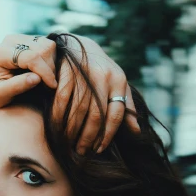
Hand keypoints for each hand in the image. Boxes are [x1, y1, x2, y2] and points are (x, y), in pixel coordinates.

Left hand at [0, 34, 57, 109]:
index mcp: (3, 53)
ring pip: (48, 45)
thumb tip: (36, 78)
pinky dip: (51, 60)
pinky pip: (48, 46)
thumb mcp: (0, 94)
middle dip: (49, 69)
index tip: (52, 86)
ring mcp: (21, 38)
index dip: (45, 72)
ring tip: (46, 80)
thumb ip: (16, 86)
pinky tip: (44, 72)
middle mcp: (12, 40)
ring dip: (52, 64)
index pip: (31, 57)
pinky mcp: (28, 40)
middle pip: (42, 49)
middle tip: (49, 86)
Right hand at [53, 35, 139, 154]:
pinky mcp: (67, 70)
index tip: (99, 149)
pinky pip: (62, 99)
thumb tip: (137, 132)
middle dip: (88, 137)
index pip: (116, 114)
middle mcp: (104, 76)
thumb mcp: (118, 84)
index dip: (108, 135)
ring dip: (73, 131)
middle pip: (97, 115)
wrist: (80, 44)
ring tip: (69, 145)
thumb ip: (127, 106)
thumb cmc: (101, 71)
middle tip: (81, 151)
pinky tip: (58, 129)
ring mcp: (85, 72)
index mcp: (119, 81)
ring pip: (79, 110)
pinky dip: (59, 117)